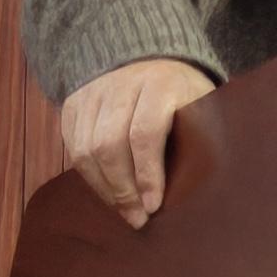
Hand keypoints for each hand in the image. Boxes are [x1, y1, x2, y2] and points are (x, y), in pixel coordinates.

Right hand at [60, 58, 216, 229]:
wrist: (152, 58)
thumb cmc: (187, 94)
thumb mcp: (203, 106)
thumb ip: (201, 137)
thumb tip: (201, 188)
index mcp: (161, 84)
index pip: (145, 134)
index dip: (148, 174)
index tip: (154, 205)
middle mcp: (120, 84)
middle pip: (108, 145)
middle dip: (122, 189)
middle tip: (136, 217)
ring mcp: (92, 92)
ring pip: (84, 149)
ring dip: (103, 187)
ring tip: (123, 209)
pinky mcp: (73, 103)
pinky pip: (72, 147)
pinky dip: (88, 175)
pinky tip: (107, 191)